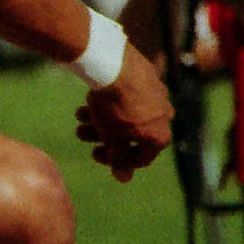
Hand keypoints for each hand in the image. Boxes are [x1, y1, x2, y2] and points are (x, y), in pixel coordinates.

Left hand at [72, 40, 174, 180]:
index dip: (115, 161)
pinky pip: (129, 96)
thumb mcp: (113, 139)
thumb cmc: (115, 108)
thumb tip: (124, 179)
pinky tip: (88, 102)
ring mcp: (158, 94)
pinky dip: (110, 102)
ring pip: (127, 113)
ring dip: (101, 119)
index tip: (96, 154)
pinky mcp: (148, 76)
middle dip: (103, 136)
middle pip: (129, 133)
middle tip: (81, 134)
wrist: (114, 65)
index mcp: (161, 135)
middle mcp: (165, 115)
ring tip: (79, 117)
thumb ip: (119, 160)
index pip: (140, 158)